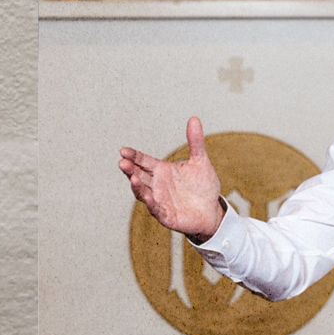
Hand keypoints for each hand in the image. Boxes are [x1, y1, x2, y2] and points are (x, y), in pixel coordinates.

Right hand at [119, 117, 224, 241]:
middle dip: (130, 170)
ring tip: (132, 178)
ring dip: (137, 187)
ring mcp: (160, 201)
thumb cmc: (202, 186)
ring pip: (144, 193)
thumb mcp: (200, 161)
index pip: (143, 161)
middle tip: (122, 162)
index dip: (134, 156)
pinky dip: (151, 203)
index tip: (123, 150)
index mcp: (162, 171)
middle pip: (139, 176)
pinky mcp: (167, 215)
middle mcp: (157, 185)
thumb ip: (195, 142)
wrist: (212, 209)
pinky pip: (157, 209)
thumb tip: (194, 119)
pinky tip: (147, 197)